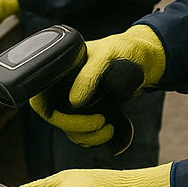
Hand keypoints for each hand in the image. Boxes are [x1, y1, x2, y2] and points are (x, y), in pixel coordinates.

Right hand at [30, 25, 165, 146]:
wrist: (146, 58)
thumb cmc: (125, 49)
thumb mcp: (106, 57)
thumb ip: (89, 76)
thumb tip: (74, 102)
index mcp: (60, 69)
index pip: (41, 98)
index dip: (52, 114)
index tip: (73, 117)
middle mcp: (64, 85)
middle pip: (55, 117)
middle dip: (75, 128)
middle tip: (100, 123)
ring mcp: (77, 98)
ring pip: (69, 128)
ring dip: (86, 136)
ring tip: (108, 129)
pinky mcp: (90, 109)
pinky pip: (83, 131)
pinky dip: (93, 137)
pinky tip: (109, 131)